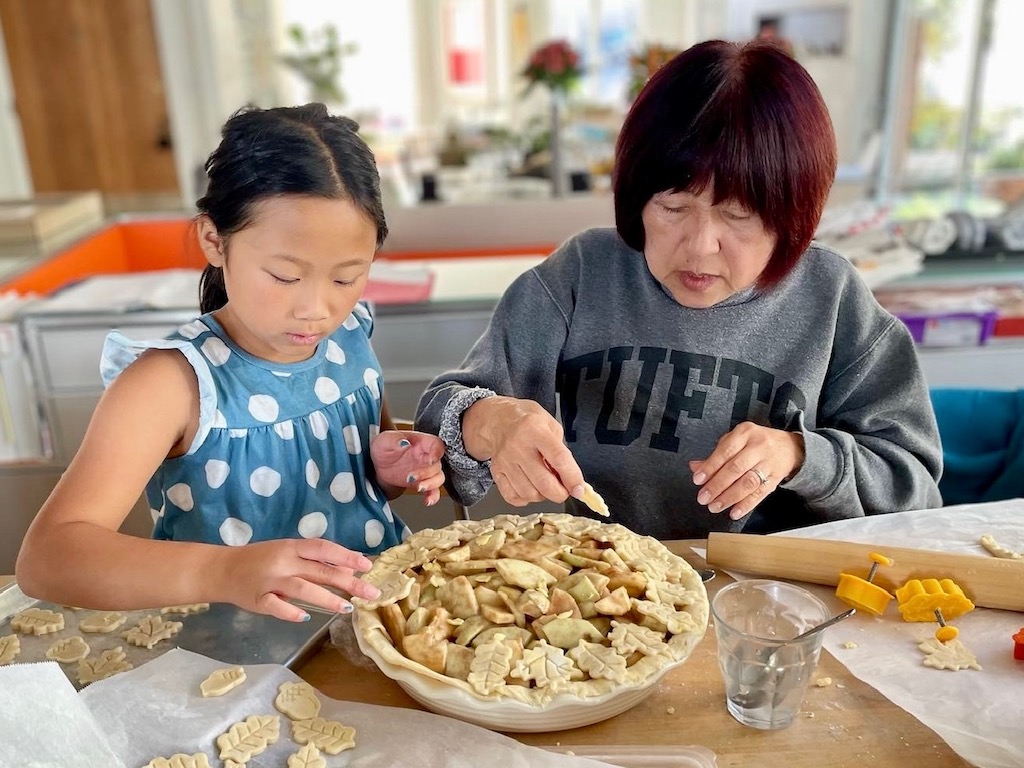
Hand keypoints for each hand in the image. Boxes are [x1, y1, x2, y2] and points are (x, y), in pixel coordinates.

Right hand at [217, 538, 380, 621]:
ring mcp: (270, 581)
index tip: (367, 565)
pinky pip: (276, 607)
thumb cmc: (260, 559)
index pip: (324, 549)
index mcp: (292, 547)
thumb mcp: (287, 552)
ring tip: (347, 607)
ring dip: (327, 598)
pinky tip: (305, 617)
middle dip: (349, 582)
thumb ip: (312, 560)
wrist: (222, 569)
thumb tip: (347, 570)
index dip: (346, 556)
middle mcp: (283, 562)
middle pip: (321, 571)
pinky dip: (291, 612)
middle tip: (371, 593)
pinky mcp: (257, 600)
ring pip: (303, 589)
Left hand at [370, 430, 445, 504]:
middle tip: (411, 476)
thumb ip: (394, 440)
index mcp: (421, 442)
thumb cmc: (384, 448)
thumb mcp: (385, 440)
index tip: (431, 459)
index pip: (436, 444)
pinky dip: (433, 496)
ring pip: (438, 478)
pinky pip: (434, 491)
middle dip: (426, 472)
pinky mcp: (422, 483)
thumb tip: (404, 443)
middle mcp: (427, 456)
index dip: (436, 452)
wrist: (377, 466)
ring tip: (419, 487)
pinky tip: (427, 500)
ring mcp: (426, 471)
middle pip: (437, 464)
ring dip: (431, 484)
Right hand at [462, 396, 584, 505]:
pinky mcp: (496, 472)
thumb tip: (570, 479)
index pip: (559, 458)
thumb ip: (562, 450)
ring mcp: (505, 461)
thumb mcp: (551, 424)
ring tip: (546, 484)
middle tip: (565, 489)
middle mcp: (518, 446)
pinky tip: (531, 487)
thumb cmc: (528, 421)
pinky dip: (526, 499)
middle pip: (544, 482)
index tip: (579, 489)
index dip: (572, 477)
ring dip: (543, 496)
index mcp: (535, 429)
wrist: (497, 420)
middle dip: (560, 493)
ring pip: (529, 493)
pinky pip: (513, 497)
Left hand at [689, 422, 804, 520]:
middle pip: (736, 468)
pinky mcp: (776, 478)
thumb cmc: (755, 443)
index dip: (710, 467)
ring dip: (729, 497)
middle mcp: (758, 446)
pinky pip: (760, 493)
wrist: (789, 447)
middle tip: (703, 498)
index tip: (698, 480)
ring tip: (715, 506)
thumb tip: (695, 467)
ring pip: (748, 482)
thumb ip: (715, 455)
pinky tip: (734, 512)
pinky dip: (746, 505)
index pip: (725, 451)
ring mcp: (769, 463)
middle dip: (717, 485)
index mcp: (744, 433)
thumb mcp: (735, 441)